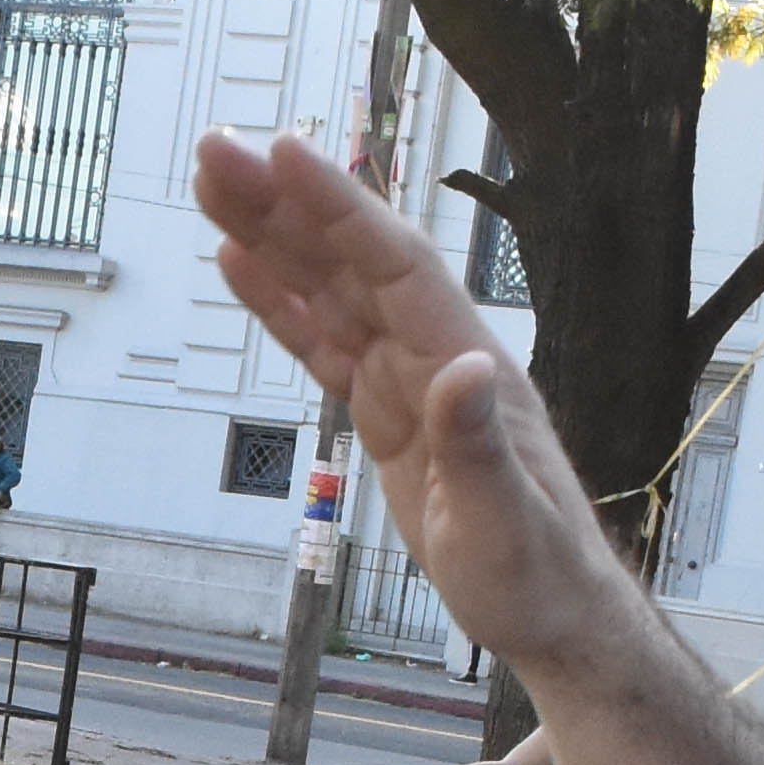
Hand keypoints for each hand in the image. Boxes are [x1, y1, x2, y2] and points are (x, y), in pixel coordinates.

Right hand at [194, 128, 622, 667]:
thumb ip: (479, 444)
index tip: (285, 154)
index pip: (395, 268)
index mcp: (467, 366)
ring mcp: (408, 380)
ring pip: (330, 290)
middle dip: (284, 203)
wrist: (552, 613)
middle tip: (214, 151)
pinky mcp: (385, 412)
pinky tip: (240, 263)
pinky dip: (281, 302)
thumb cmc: (537, 574)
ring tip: (211, 184)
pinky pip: (324, 342)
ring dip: (272, 235)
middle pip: (350, 261)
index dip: (339, 209)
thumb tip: (463, 367)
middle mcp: (437, 354)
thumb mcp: (506, 523)